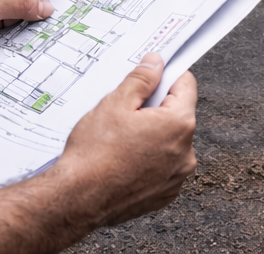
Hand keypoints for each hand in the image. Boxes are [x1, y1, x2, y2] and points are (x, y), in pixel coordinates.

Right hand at [49, 54, 197, 228]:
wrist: (77, 200)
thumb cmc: (94, 153)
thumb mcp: (115, 103)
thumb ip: (141, 79)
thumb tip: (155, 63)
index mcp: (178, 124)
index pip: (186, 85)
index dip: (166, 77)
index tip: (151, 77)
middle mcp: (186, 153)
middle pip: (177, 115)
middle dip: (155, 108)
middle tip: (126, 112)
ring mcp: (177, 177)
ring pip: (170, 142)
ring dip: (153, 135)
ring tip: (122, 140)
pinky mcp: (165, 194)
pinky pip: (163, 166)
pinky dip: (149, 160)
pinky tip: (124, 160)